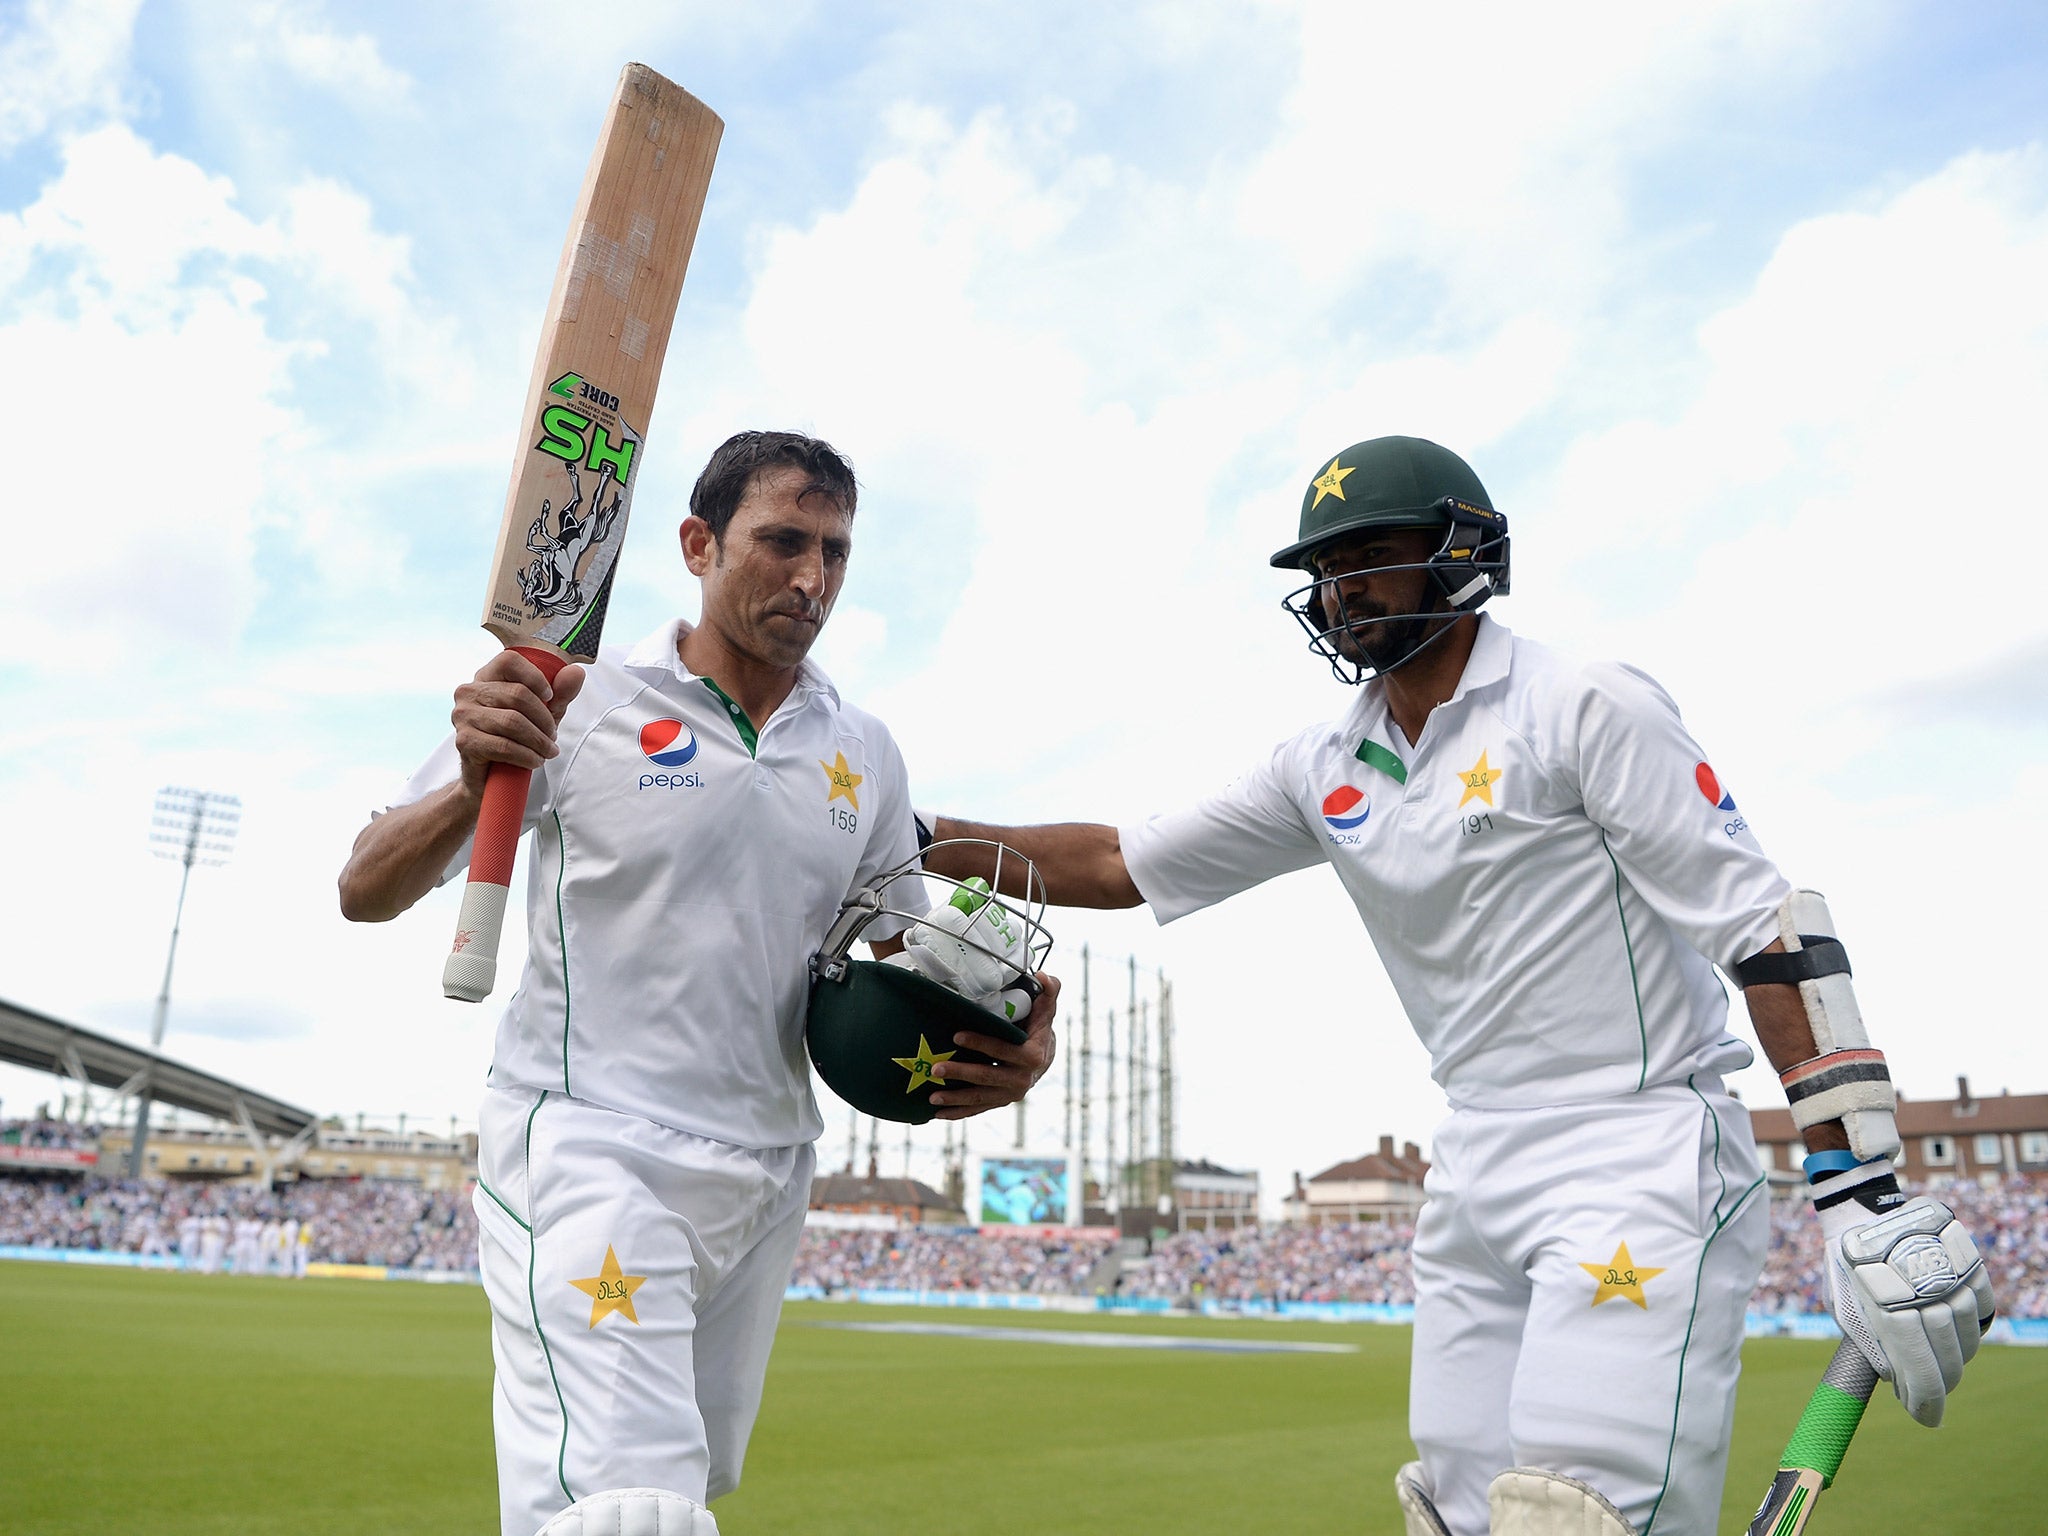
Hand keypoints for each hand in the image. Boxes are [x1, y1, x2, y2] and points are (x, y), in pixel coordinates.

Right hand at [450, 651, 585, 798]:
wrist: (489, 777)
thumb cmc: (516, 738)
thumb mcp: (543, 713)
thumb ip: (560, 693)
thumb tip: (575, 673)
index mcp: (486, 677)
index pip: (509, 660)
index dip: (535, 677)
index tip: (550, 697)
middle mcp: (469, 692)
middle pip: (518, 694)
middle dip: (544, 719)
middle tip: (552, 736)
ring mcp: (463, 716)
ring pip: (512, 721)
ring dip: (538, 740)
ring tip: (548, 751)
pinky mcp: (464, 741)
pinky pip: (504, 746)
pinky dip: (527, 756)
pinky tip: (535, 761)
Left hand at [927, 972, 1058, 1119]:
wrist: (1045, 1058)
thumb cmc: (1039, 1029)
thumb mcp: (1046, 1010)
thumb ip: (1049, 992)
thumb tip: (1044, 976)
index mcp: (1033, 1056)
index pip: (1004, 1050)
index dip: (981, 1043)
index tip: (956, 1036)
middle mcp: (1022, 1079)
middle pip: (987, 1076)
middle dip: (960, 1073)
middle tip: (935, 1067)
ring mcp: (1010, 1094)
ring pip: (980, 1098)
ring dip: (955, 1098)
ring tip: (932, 1095)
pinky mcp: (1000, 1101)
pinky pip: (978, 1109)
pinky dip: (959, 1113)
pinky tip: (938, 1113)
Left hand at [1829, 1196, 1994, 1426]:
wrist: (1861, 1213)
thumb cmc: (1848, 1267)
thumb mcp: (1844, 1307)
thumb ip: (1870, 1344)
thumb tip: (1897, 1381)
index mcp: (1887, 1306)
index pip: (1919, 1369)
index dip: (1926, 1400)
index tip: (1927, 1418)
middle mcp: (1925, 1292)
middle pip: (1948, 1359)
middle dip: (1938, 1385)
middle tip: (1927, 1395)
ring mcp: (1951, 1275)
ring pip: (1968, 1336)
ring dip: (1955, 1355)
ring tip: (1935, 1357)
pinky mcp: (1968, 1261)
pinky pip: (1983, 1308)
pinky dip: (1972, 1326)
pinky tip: (1953, 1332)